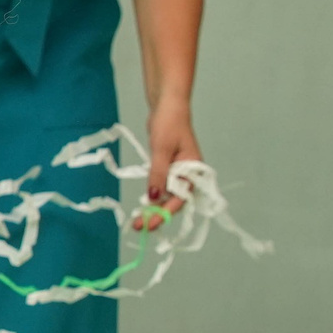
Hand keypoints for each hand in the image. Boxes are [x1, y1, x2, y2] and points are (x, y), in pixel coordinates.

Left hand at [134, 101, 200, 229]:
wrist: (167, 105)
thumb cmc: (169, 124)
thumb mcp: (161, 151)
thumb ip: (157, 175)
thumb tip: (152, 198)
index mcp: (194, 171)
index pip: (180, 199)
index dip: (165, 214)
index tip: (150, 224)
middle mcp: (188, 174)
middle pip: (174, 201)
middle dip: (158, 215)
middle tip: (139, 227)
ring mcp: (178, 171)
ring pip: (167, 196)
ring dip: (153, 208)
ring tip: (138, 220)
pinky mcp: (168, 167)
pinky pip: (161, 186)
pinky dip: (152, 195)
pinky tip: (142, 205)